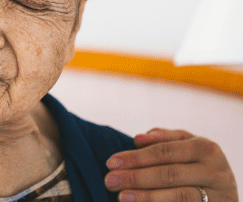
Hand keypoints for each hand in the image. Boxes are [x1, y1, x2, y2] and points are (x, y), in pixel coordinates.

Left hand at [104, 128, 237, 201]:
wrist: (225, 191)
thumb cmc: (198, 163)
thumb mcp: (186, 146)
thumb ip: (163, 139)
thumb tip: (137, 139)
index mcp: (205, 148)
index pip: (164, 151)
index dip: (136, 157)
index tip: (111, 162)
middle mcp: (216, 171)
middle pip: (169, 174)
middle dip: (135, 177)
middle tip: (110, 181)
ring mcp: (219, 195)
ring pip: (179, 196)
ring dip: (147, 197)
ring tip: (121, 197)